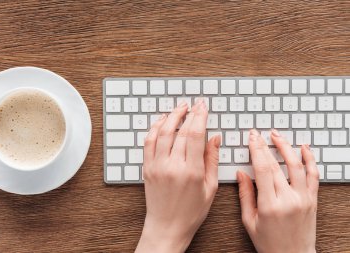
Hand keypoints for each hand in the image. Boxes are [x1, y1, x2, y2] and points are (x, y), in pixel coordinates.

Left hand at [135, 100, 220, 252]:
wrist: (166, 226)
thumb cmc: (191, 212)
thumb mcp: (210, 188)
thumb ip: (212, 160)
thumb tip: (214, 137)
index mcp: (192, 172)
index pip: (195, 135)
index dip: (200, 116)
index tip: (202, 106)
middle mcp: (173, 166)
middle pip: (180, 130)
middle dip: (188, 113)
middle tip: (193, 104)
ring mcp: (157, 166)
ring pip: (162, 132)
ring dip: (171, 116)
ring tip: (179, 108)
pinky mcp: (147, 168)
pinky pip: (148, 142)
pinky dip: (155, 128)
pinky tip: (162, 121)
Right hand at [238, 129, 318, 252]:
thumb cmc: (269, 243)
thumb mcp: (250, 221)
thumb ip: (245, 195)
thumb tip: (241, 173)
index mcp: (270, 205)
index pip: (262, 169)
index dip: (256, 150)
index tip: (251, 138)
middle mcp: (289, 200)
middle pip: (276, 165)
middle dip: (265, 145)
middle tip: (258, 133)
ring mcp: (303, 198)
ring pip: (296, 165)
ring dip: (286, 147)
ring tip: (277, 135)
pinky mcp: (312, 200)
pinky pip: (314, 176)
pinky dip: (310, 159)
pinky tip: (303, 148)